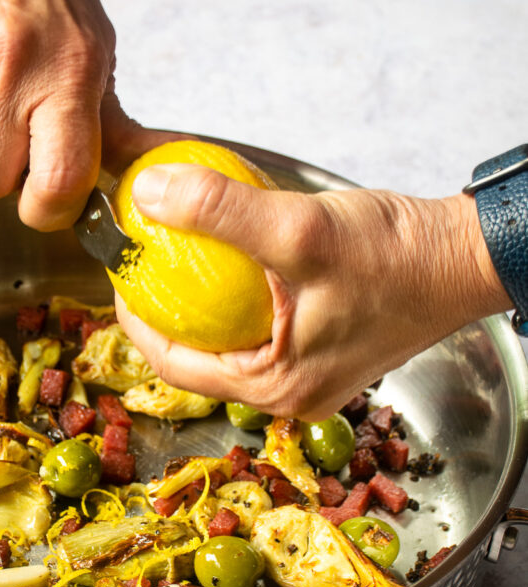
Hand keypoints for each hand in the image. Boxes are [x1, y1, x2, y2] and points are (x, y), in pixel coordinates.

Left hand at [115, 164, 509, 419]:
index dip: (134, 321)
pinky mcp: (324, 351)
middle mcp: (289, 393)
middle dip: (164, 313)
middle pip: (198, 358)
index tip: (119, 276)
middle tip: (144, 266)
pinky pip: (260, 331)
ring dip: (200, 304)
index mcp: (275, 387)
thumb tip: (149, 193)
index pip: (174, 366)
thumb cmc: (400, 256)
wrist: (468, 259)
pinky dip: (236, 298)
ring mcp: (309, 375)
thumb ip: (220, 211)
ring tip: (177, 259)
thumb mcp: (300, 229)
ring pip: (228, 344)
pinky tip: (228, 260)